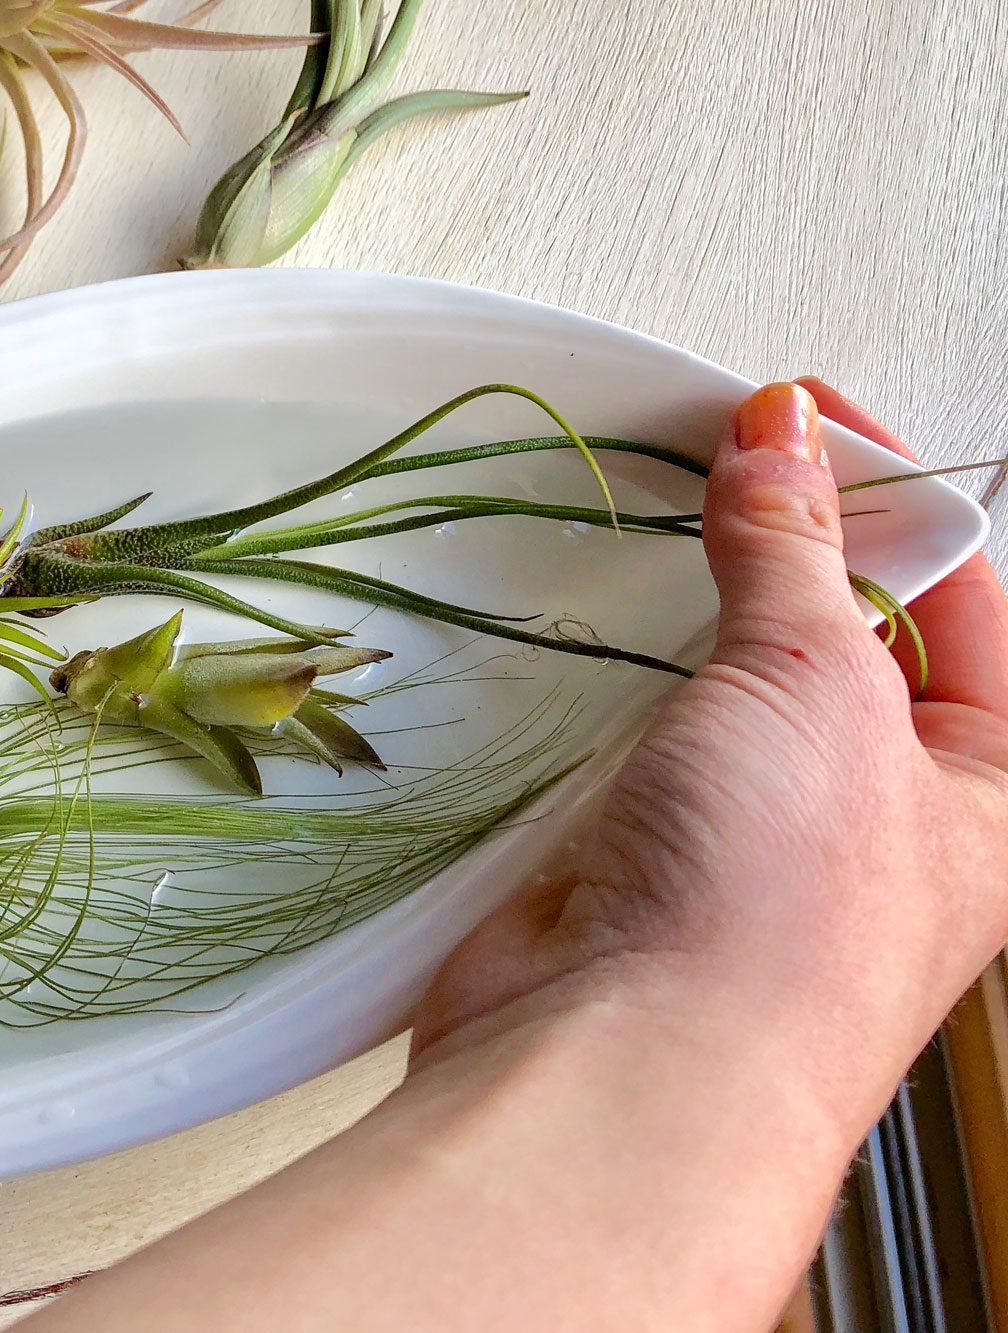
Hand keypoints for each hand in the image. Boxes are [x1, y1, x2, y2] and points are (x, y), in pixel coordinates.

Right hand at [25, 381, 1007, 1332]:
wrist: (620, 1061)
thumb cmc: (775, 917)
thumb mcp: (821, 682)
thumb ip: (795, 551)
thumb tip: (782, 445)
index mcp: (990, 792)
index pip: (959, 597)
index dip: (887, 493)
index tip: (805, 414)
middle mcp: (880, 820)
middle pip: (844, 634)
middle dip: (790, 547)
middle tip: (726, 457)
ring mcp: (752, 840)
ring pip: (729, 685)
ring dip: (692, 614)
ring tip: (656, 535)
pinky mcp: (641, 855)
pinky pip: (636, 736)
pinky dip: (612, 678)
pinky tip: (589, 635)